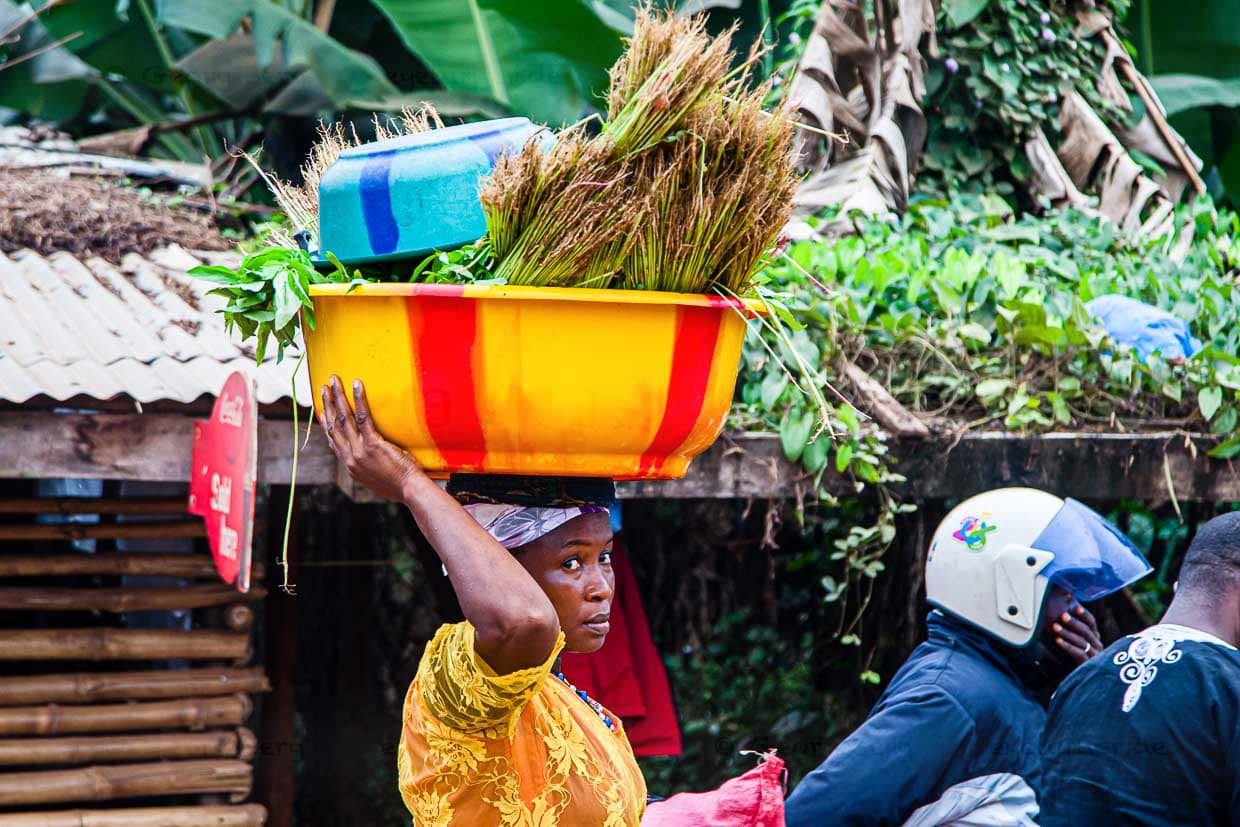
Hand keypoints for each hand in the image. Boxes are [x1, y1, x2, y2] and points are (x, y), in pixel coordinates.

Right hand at [319, 376, 422, 501]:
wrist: (409, 490)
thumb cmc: (399, 485)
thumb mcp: (376, 479)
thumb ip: (369, 466)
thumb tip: (372, 457)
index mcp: (351, 466)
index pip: (334, 441)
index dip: (326, 424)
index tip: (322, 411)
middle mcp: (351, 458)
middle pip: (334, 426)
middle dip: (327, 404)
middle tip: (324, 387)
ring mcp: (360, 451)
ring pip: (344, 419)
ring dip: (337, 397)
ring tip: (333, 381)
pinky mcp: (373, 444)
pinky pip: (363, 418)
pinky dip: (358, 399)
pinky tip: (356, 386)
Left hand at [1052, 604, 1103, 665]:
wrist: (1078, 683)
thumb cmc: (1074, 661)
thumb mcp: (1074, 644)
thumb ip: (1071, 631)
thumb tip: (1061, 613)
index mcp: (1095, 639)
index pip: (1092, 624)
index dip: (1084, 615)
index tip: (1076, 607)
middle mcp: (1098, 647)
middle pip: (1086, 631)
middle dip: (1074, 623)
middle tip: (1063, 615)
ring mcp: (1095, 657)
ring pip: (1082, 642)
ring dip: (1067, 633)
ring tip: (1055, 626)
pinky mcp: (1089, 666)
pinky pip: (1078, 653)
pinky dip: (1067, 646)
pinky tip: (1058, 640)